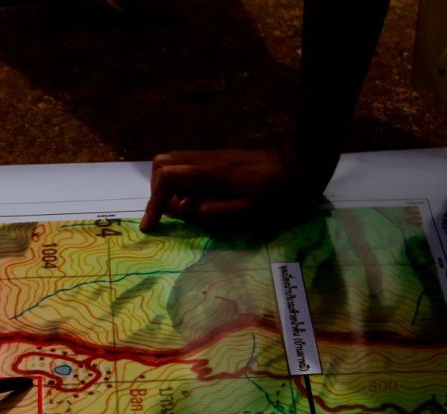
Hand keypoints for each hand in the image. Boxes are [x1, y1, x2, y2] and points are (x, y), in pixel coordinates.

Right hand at [141, 147, 327, 233]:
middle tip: (169, 212)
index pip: (168, 177)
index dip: (154, 201)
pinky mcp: (216, 158)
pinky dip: (181, 182)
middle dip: (157, 190)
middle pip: (162, 163)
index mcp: (212, 173)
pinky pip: (186, 164)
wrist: (296, 166)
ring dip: (167, 185)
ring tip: (181, 207)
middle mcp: (206, 160)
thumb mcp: (249, 210)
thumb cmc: (276, 192)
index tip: (151, 224)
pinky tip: (196, 198)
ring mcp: (210, 156)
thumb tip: (188, 211)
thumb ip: (215, 212)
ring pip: (172, 161)